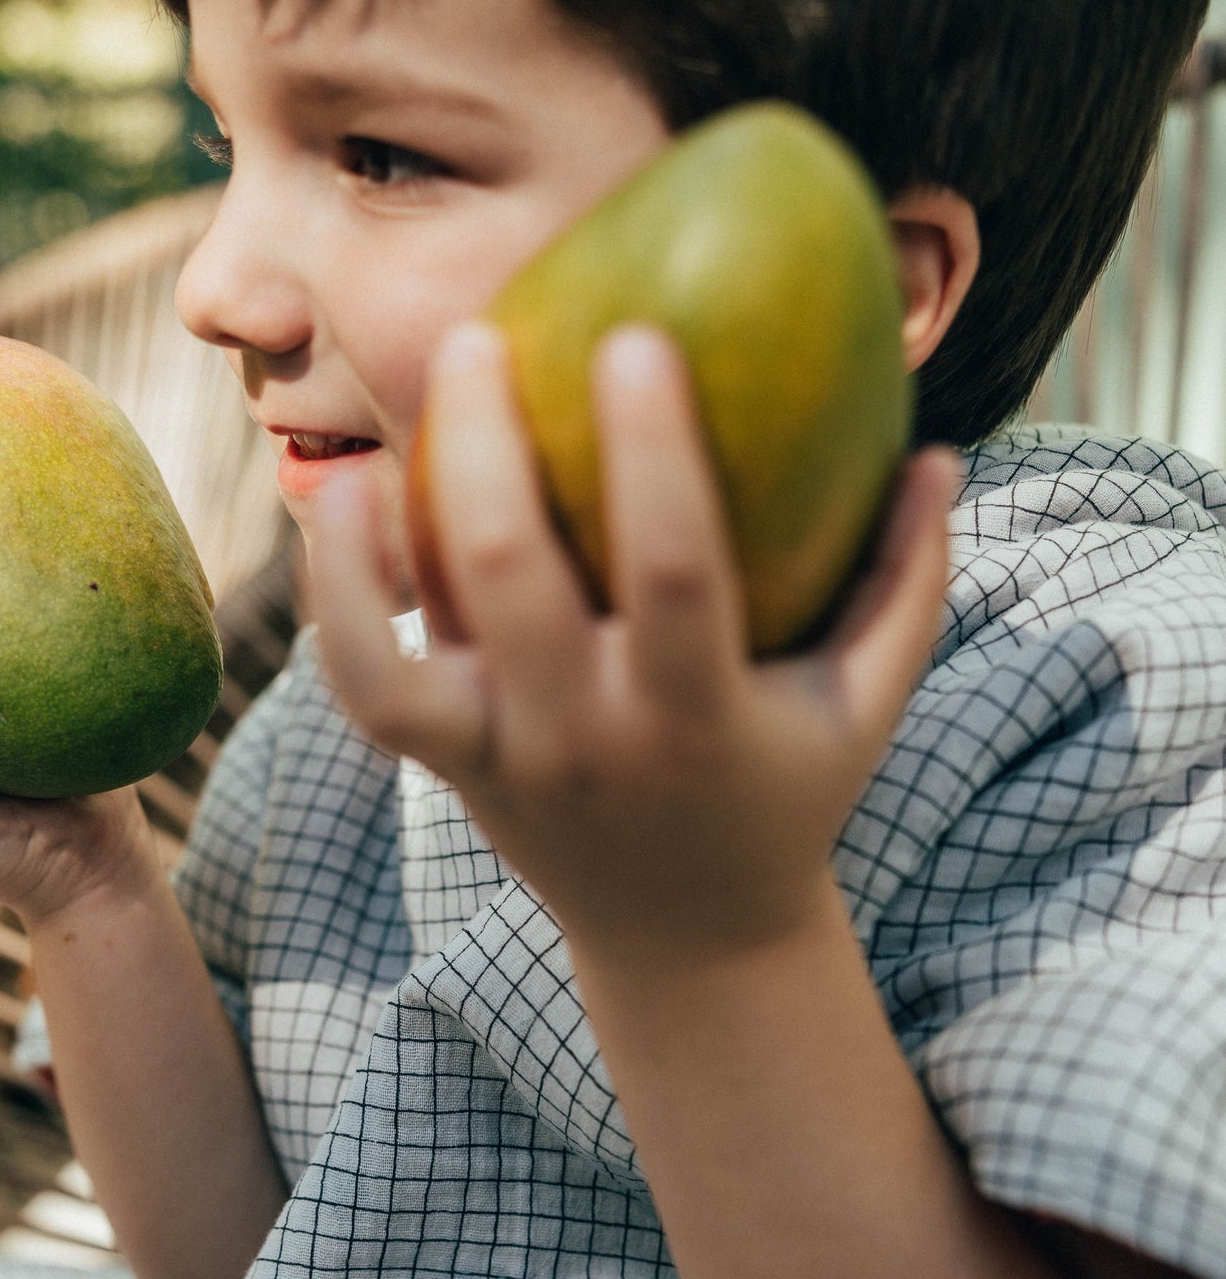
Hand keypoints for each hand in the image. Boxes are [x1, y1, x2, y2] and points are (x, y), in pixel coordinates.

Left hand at [313, 321, 957, 973]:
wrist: (689, 941)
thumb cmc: (784, 792)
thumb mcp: (863, 708)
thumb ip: (904, 585)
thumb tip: (940, 455)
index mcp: (695, 720)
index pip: (670, 573)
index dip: (651, 454)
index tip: (635, 337)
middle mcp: (585, 744)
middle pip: (510, 584)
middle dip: (484, 447)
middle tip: (480, 337)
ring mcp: (502, 765)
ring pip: (394, 663)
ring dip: (369, 543)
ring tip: (370, 443)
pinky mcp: (449, 769)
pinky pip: (364, 688)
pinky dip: (337, 600)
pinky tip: (348, 502)